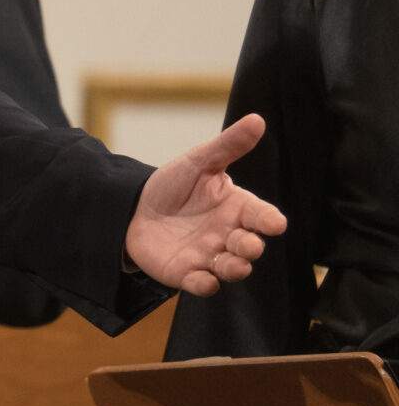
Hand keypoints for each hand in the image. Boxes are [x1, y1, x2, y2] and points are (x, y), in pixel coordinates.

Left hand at [125, 114, 284, 294]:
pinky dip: (205, 285)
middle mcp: (228, 234)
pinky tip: (202, 279)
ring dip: (235, 269)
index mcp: (236, 207)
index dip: (269, 221)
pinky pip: (203, 285)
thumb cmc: (172, 186)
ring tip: (231, 263)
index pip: (262, 216)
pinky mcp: (188, 273)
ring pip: (233, 269)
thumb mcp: (198, 162)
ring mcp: (209, 256)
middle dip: (251, 247)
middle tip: (243, 242)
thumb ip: (227, 145)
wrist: (132, 208)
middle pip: (251, 247)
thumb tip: (257, 120)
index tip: (273, 223)